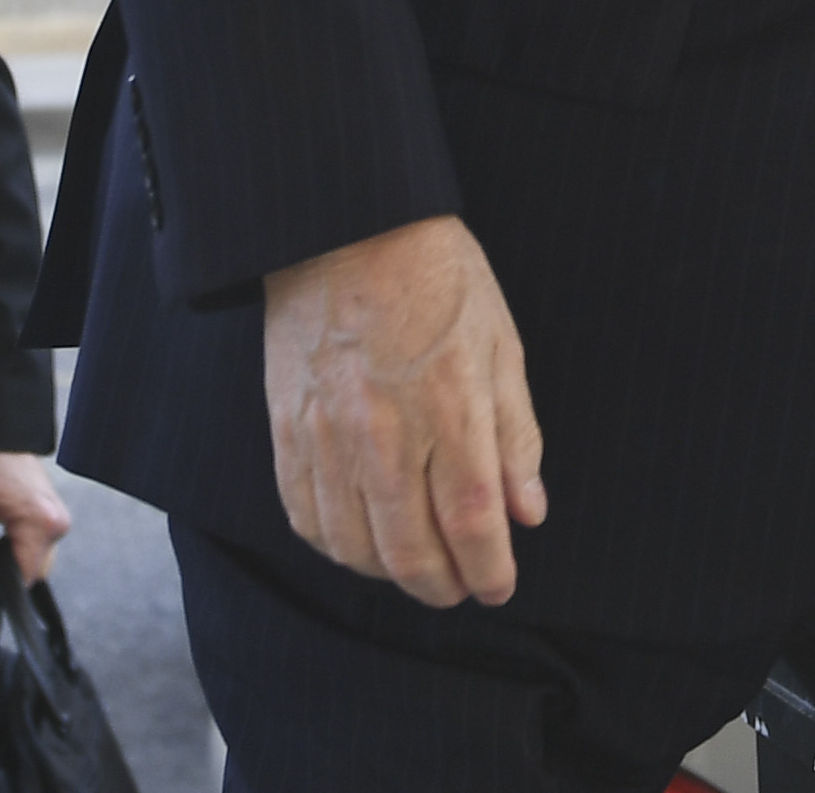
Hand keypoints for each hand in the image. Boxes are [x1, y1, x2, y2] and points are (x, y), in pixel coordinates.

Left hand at [0, 450, 74, 592]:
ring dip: (13, 555)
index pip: (23, 578)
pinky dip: (20, 544)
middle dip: (6, 567)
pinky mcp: (55, 516)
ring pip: (35, 560)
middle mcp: (58, 524)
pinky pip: (39, 546)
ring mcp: (60, 519)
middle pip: (32, 572)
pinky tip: (4, 525)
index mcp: (41, 522)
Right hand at [262, 213, 546, 607]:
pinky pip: (306, 517)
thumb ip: (515, 434)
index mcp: (450, 406)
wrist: (347, 226)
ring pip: (355, 546)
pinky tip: (362, 543)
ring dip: (390, 574)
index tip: (499, 585)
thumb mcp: (501, 344)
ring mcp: (328, 434)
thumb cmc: (438, 278)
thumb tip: (526, 511)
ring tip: (417, 568)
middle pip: (410, 550)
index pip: (471, 520)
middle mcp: (385, 431)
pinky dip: (336, 546)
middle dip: (442, 586)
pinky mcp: (287, 429)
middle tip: (461, 588)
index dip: (488, 568)